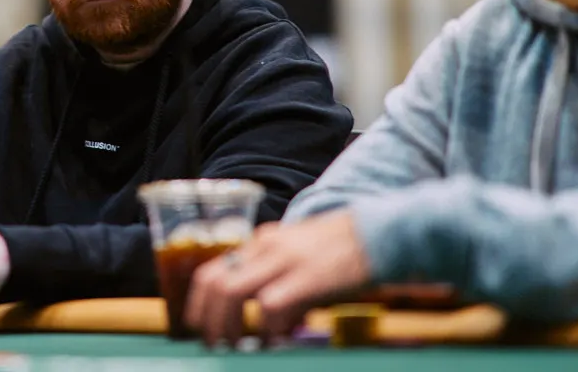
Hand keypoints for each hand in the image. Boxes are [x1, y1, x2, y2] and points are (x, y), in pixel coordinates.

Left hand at [184, 211, 370, 346]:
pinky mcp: (307, 277)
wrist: (379, 232)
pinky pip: (269, 305)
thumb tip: (270, 326)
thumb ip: (280, 283)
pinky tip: (276, 339)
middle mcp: (266, 247)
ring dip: (228, 325)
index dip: (199, 303)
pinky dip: (266, 327)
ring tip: (237, 346)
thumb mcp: (300, 258)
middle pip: (215, 282)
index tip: (199, 326)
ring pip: (231, 291)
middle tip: (214, 343)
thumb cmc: (342, 250)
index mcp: (262, 242)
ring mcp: (284, 261)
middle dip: (207, 319)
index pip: (212, 269)